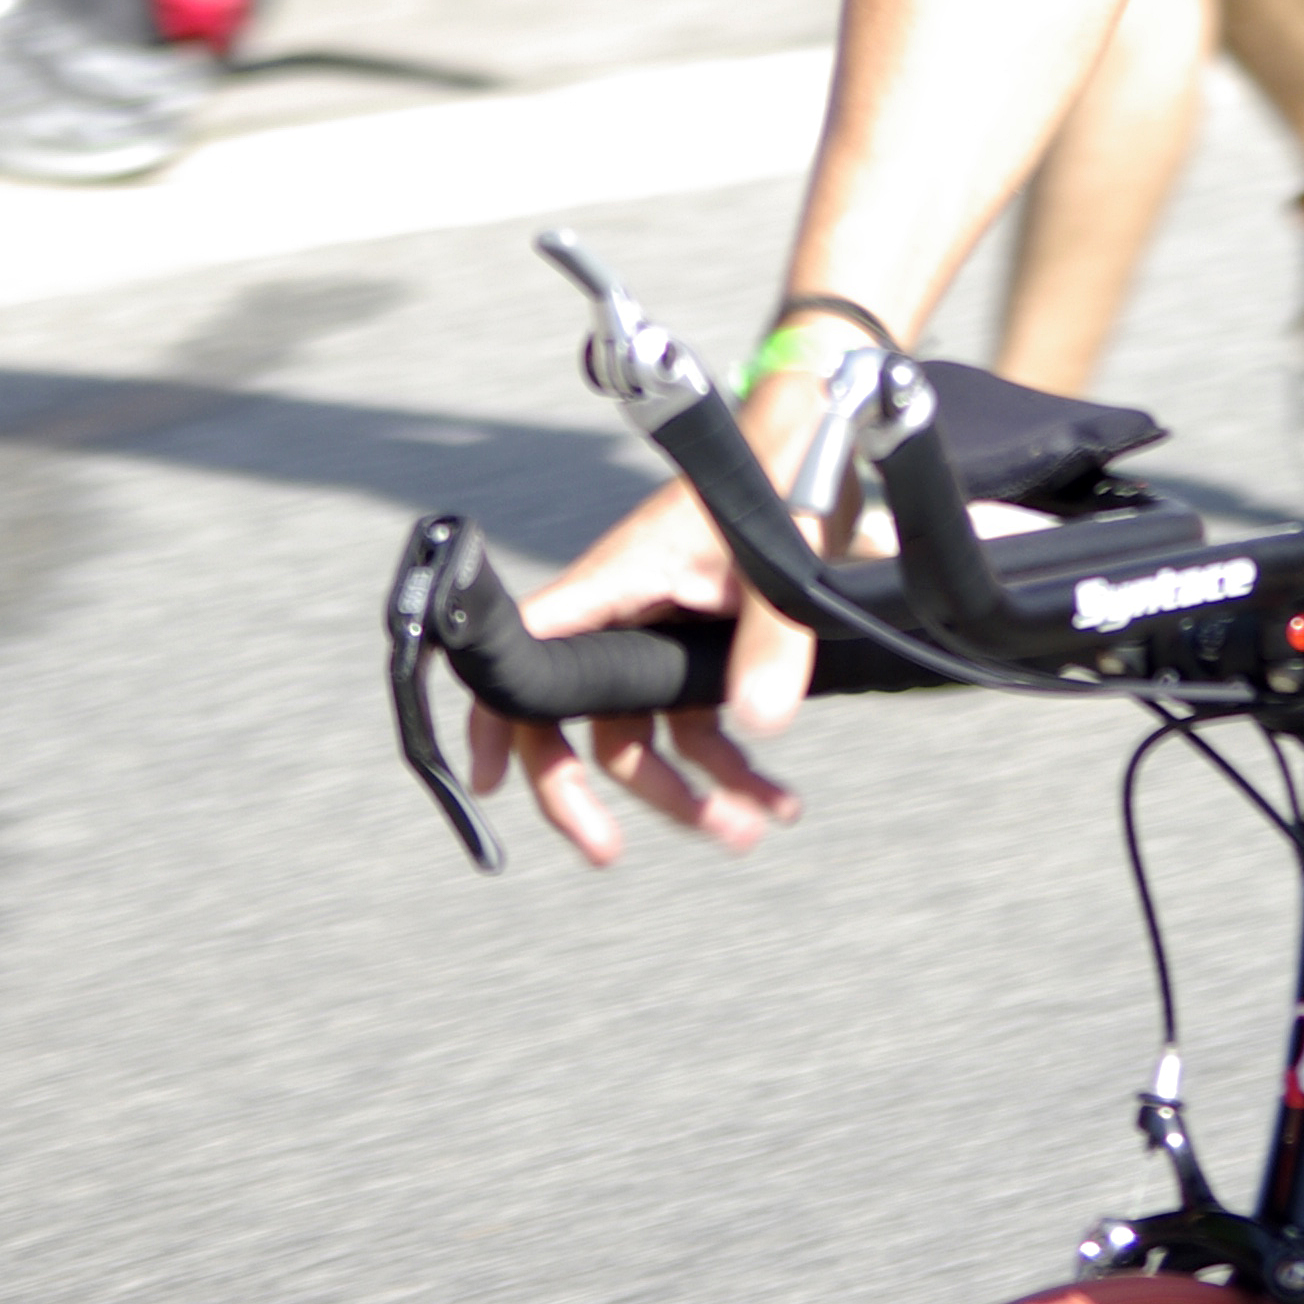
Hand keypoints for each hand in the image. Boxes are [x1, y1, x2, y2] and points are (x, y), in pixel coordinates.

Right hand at [469, 423, 823, 871]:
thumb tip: (761, 724)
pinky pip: (694, 728)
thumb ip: (769, 639)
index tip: (487, 777)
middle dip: (584, 793)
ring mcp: (656, 639)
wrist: (815, 452)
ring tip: (748, 829)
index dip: (494, 711)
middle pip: (570, 718)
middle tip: (605, 851)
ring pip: (640, 737)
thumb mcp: (775, 562)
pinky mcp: (697, 653)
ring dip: (689, 795)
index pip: (528, 648)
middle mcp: (622, 617)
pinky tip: (776, 797)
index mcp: (616, 582)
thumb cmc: (772, 481)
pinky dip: (732, 769)